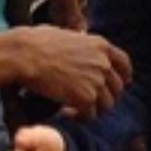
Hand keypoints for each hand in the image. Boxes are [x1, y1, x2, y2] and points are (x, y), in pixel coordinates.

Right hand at [12, 25, 130, 117]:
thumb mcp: (66, 34)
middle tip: (91, 102)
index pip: (124, 63)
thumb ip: (79, 42)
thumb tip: (78, 40)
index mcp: (100, 45)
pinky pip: (90, 115)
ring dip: (93, 109)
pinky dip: (79, 117)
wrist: (25, 55)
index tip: (120, 83)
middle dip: (106, 96)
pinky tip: (66, 114)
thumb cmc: (36, 42)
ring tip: (77, 110)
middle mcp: (103, 63)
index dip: (124, 76)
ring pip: (106, 104)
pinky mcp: (85, 98)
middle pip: (117, 88)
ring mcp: (96, 81)